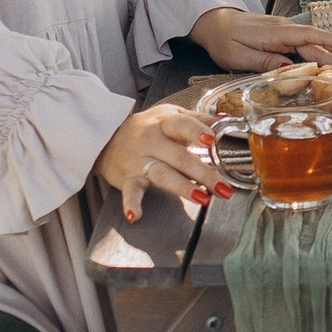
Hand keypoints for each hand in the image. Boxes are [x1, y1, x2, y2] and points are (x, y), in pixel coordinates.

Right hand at [96, 99, 229, 223]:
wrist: (106, 136)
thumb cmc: (146, 127)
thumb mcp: (170, 115)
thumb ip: (197, 119)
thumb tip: (225, 120)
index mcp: (164, 123)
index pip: (181, 125)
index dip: (196, 131)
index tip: (211, 139)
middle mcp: (152, 141)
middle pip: (179, 157)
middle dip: (203, 173)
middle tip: (223, 187)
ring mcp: (139, 161)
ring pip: (162, 174)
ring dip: (182, 187)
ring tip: (202, 198)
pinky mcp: (128, 178)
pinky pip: (130, 191)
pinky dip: (131, 204)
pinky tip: (135, 215)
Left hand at [195, 7, 331, 73]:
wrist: (213, 22)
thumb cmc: (223, 40)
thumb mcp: (238, 56)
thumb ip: (264, 61)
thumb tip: (289, 67)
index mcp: (274, 34)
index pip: (307, 36)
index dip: (329, 42)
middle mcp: (283, 29)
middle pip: (315, 42)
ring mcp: (284, 30)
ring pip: (313, 41)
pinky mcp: (283, 35)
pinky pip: (306, 42)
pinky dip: (322, 49)